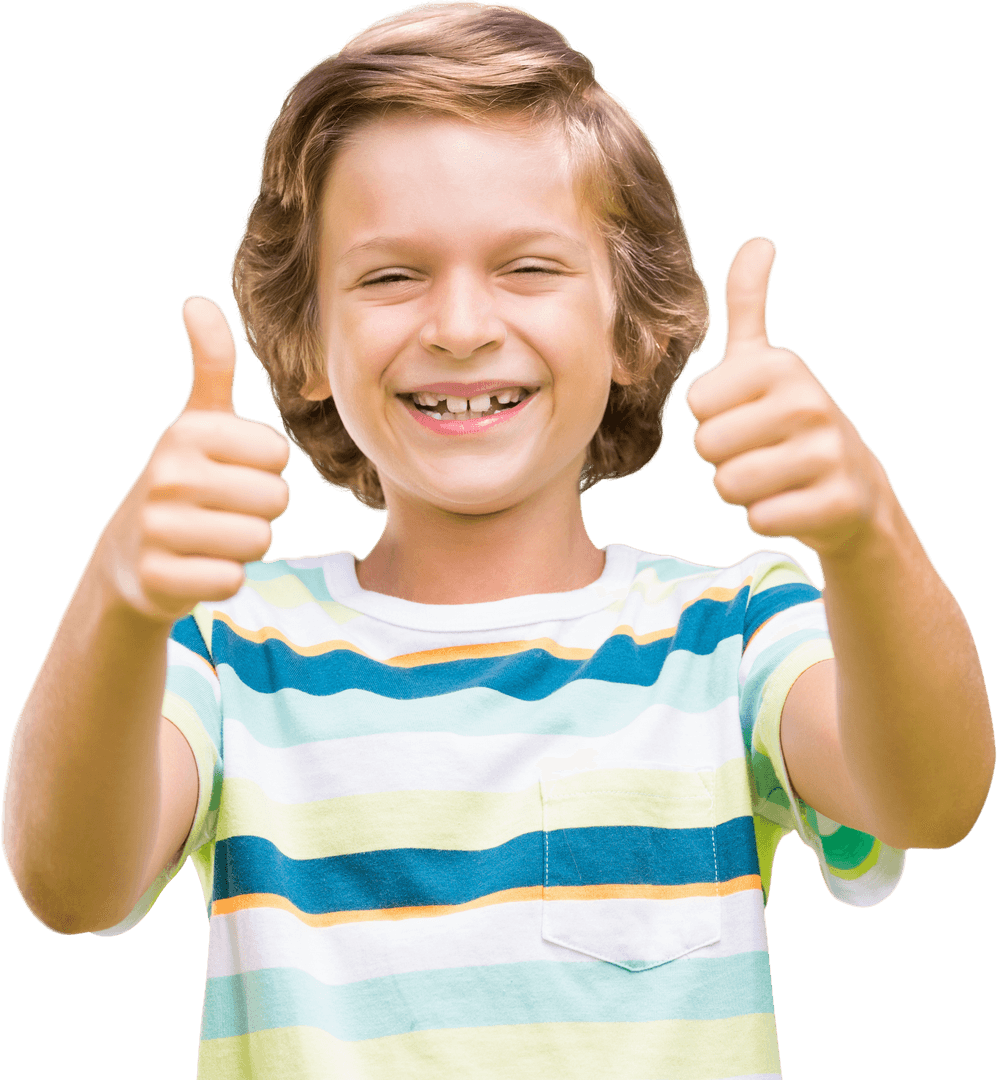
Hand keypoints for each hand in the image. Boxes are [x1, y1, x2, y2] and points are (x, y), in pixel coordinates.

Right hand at [96, 296, 291, 623]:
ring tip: (211, 537)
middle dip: (260, 510)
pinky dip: (224, 578)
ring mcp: (158, 529)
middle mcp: (167, 475)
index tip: (230, 472)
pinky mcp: (158, 579)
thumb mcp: (196, 422)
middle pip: (275, 499)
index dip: (264, 470)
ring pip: (259, 541)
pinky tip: (197, 567)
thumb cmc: (184, 480)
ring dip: (245, 545)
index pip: (278, 454)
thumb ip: (211, 365)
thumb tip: (197, 301)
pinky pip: (233, 580)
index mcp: (186, 432)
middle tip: (222, 511)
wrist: (130, 556)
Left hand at [684, 237, 889, 560]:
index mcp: (782, 366)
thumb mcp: (767, 363)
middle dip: (724, 459)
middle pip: (707, 447)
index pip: (696, 405)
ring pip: (729, 484)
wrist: (851, 490)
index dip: (713, 420)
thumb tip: (758, 241)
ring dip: (741, 491)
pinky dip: (767, 518)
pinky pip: (759, 518)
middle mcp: (810, 403)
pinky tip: (794, 504)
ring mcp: (829, 454)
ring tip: (775, 477)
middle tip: (762, 453)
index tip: (747, 418)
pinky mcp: (837, 504)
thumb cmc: (788, 423)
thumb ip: (749, 306)